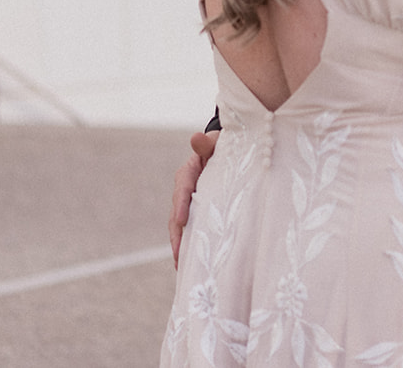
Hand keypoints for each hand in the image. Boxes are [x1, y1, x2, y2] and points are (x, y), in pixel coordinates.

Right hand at [169, 130, 217, 266]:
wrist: (226, 152)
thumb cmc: (223, 146)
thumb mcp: (217, 142)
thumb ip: (207, 143)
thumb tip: (196, 137)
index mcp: (188, 173)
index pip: (183, 189)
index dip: (181, 205)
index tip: (182, 221)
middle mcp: (185, 191)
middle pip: (177, 215)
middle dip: (176, 235)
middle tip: (178, 255)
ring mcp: (189, 204)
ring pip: (181, 227)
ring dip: (180, 245)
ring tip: (181, 266)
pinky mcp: (197, 213)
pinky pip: (192, 230)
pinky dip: (189, 246)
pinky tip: (189, 264)